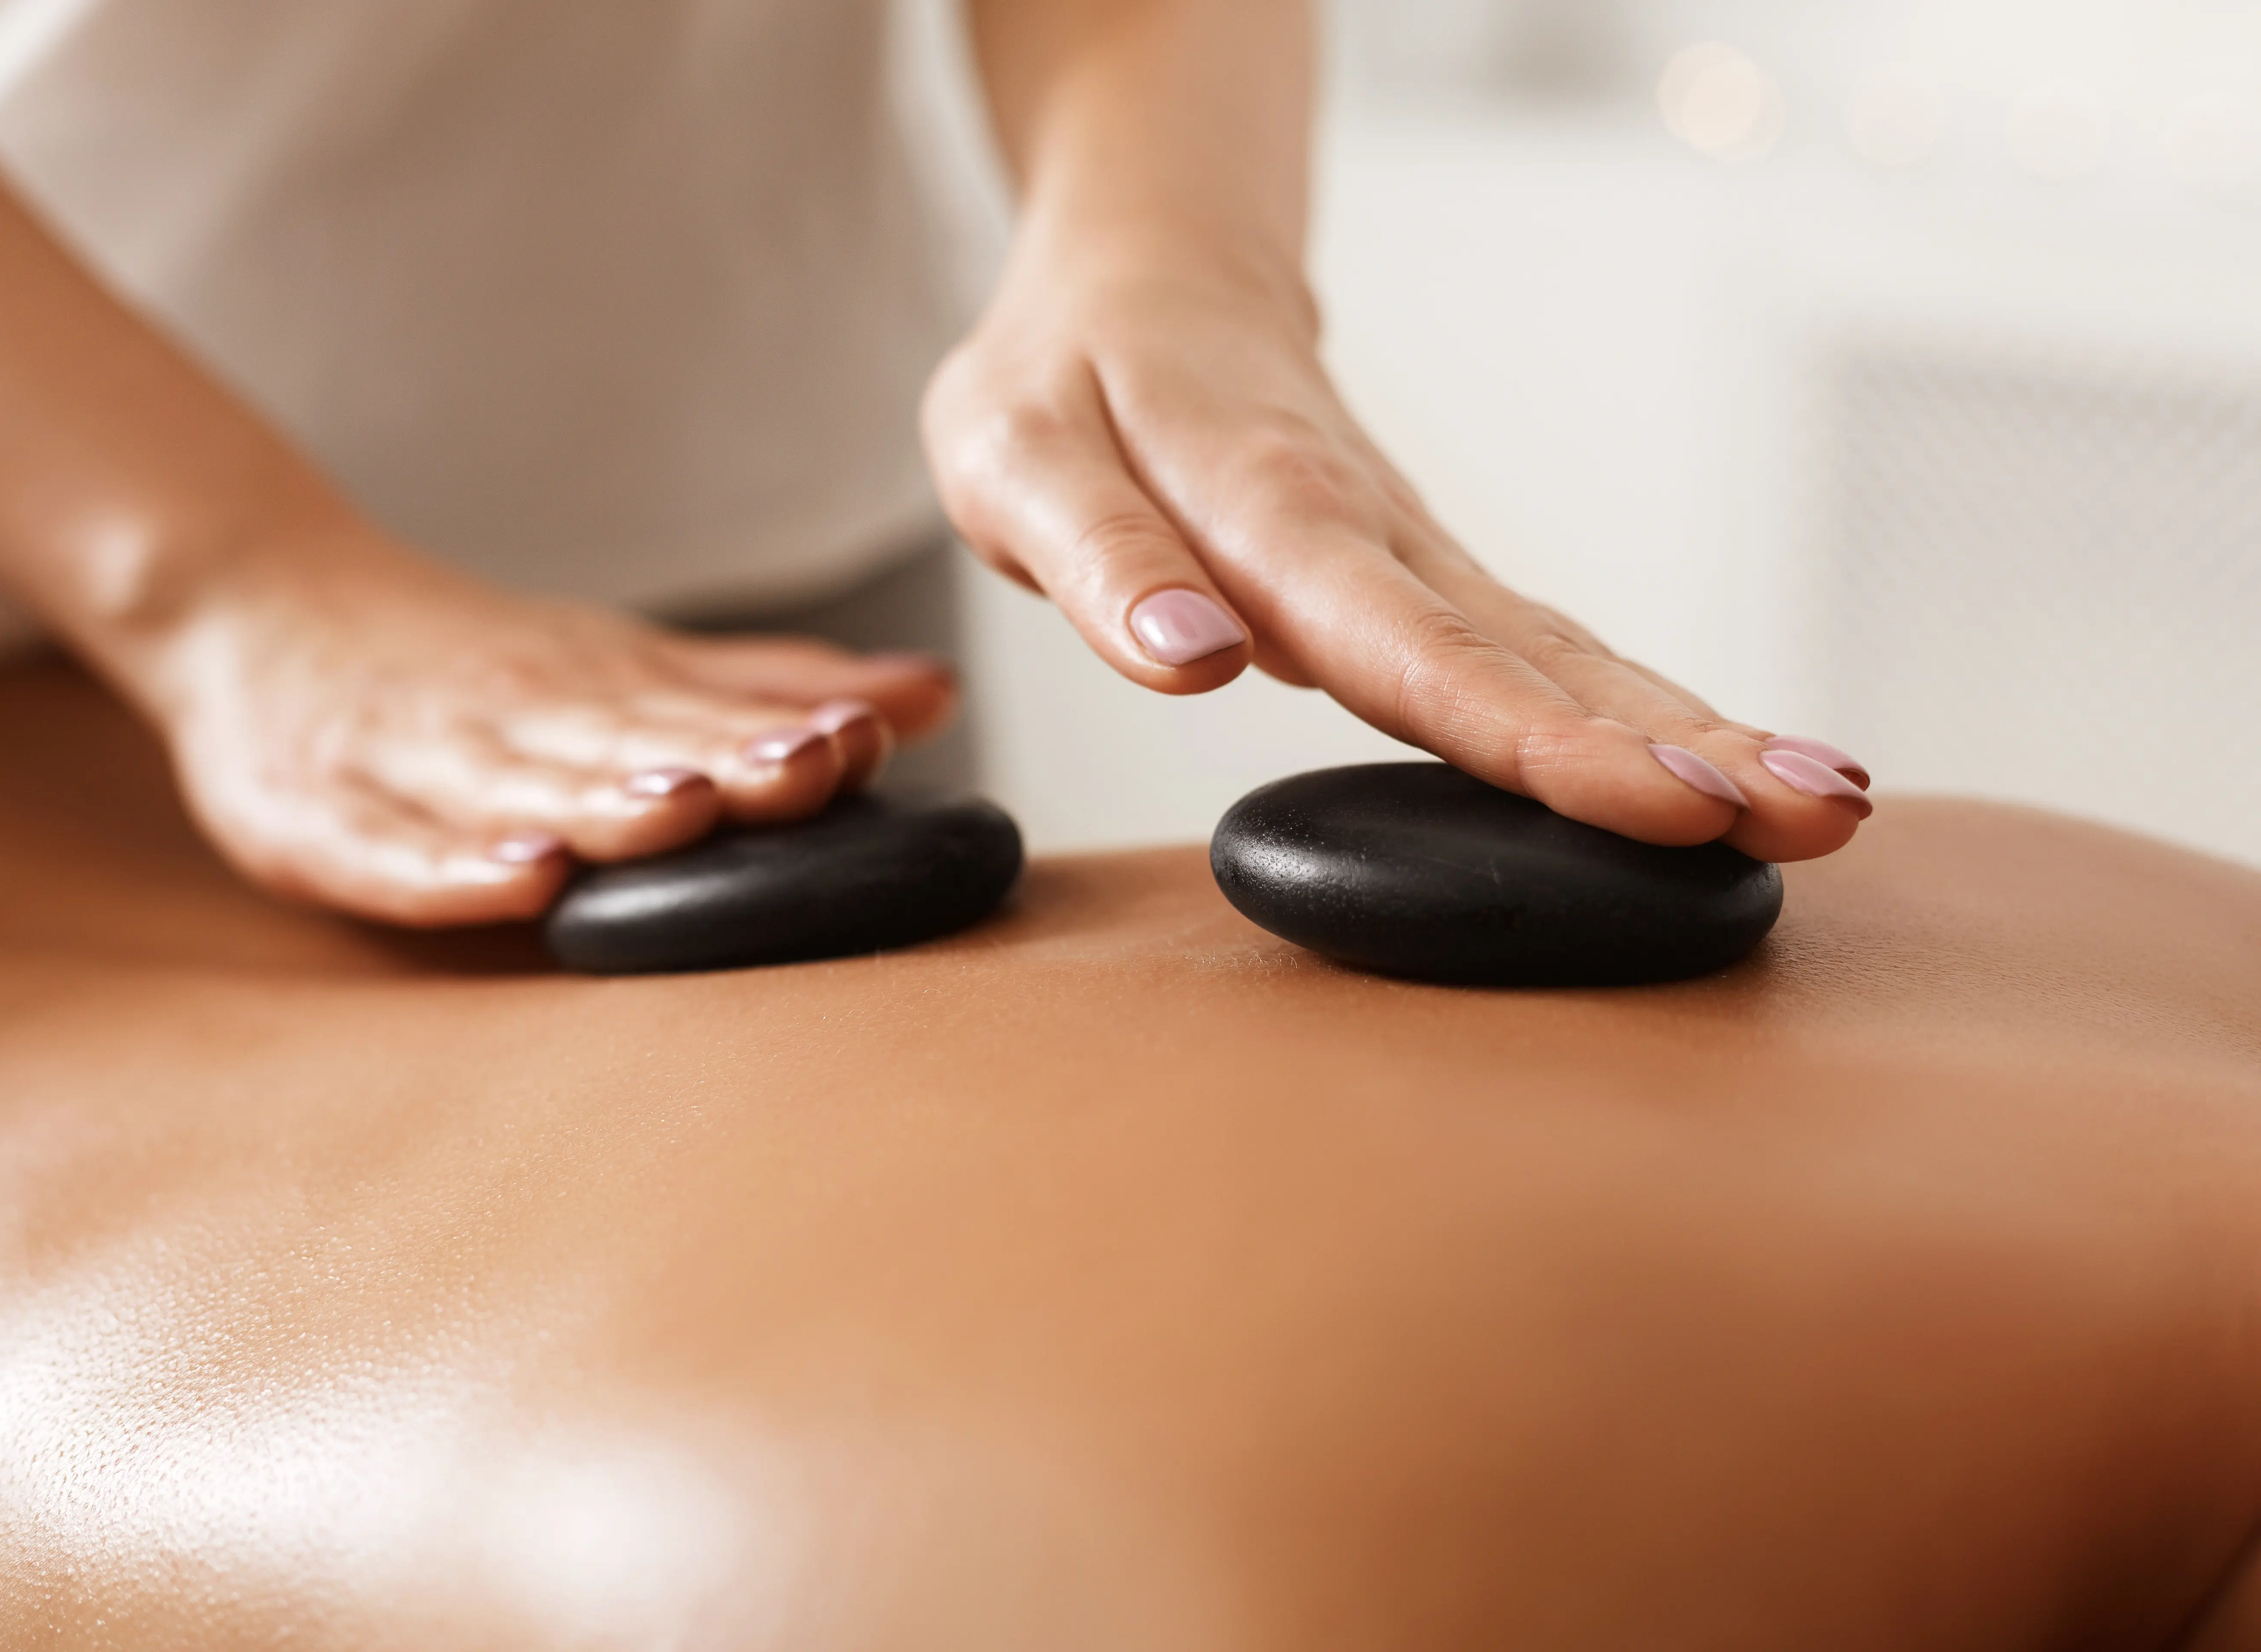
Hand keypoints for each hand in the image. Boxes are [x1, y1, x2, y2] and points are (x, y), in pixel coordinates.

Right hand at [121, 524, 954, 925]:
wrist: (258, 606)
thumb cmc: (475, 661)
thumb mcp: (629, 663)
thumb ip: (773, 688)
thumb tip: (937, 693)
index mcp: (593, 689)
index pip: (700, 715)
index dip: (783, 733)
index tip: (864, 743)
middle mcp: (511, 719)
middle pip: (625, 748)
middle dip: (719, 763)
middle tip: (805, 771)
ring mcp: (412, 766)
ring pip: (521, 790)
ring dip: (604, 803)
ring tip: (680, 813)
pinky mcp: (319, 818)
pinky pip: (392, 852)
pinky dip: (454, 867)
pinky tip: (520, 879)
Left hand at [923, 246, 1869, 862]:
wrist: (1141, 280)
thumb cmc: (1063, 381)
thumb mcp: (1015, 456)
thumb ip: (1100, 555)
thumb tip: (1192, 656)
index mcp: (1262, 508)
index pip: (1409, 643)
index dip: (1529, 733)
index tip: (1655, 802)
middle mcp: (1366, 534)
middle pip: (1530, 651)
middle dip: (1673, 743)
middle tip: (1812, 815)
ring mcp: (1413, 556)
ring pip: (1564, 647)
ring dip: (1695, 726)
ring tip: (1830, 799)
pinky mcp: (1427, 577)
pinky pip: (1545, 647)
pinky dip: (1646, 705)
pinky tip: (1745, 766)